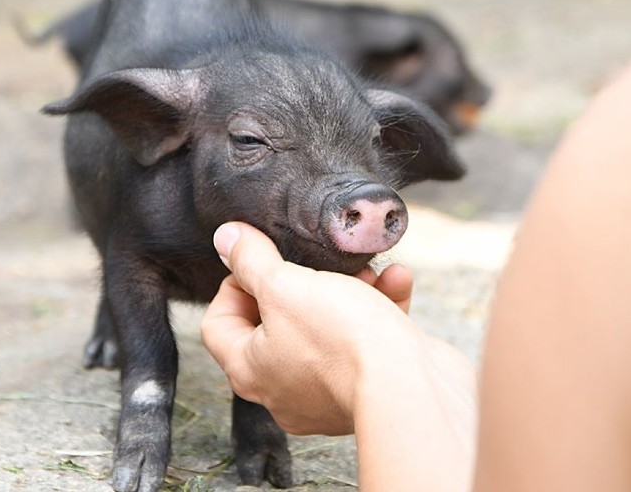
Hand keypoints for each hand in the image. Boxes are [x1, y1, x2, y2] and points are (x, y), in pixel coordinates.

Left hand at [201, 221, 416, 434]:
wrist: (411, 386)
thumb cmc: (341, 341)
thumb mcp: (286, 285)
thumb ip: (251, 260)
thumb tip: (226, 239)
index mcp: (250, 368)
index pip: (218, 322)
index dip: (235, 284)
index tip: (262, 265)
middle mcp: (282, 388)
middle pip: (275, 323)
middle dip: (301, 281)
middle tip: (316, 262)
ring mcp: (325, 391)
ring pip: (326, 328)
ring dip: (348, 290)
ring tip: (367, 270)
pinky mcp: (366, 386)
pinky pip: (363, 342)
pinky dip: (379, 308)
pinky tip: (396, 280)